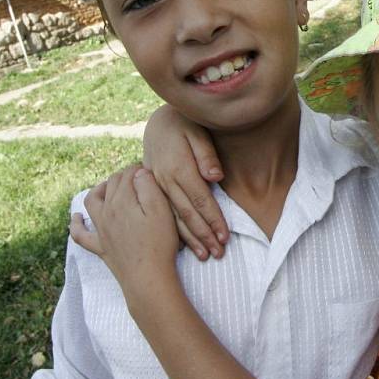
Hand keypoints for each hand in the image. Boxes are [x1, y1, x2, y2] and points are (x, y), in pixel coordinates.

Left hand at [70, 166, 179, 300]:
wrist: (148, 277)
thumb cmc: (159, 243)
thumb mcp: (161, 210)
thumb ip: (148, 186)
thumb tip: (138, 172)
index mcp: (122, 200)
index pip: (127, 174)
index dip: (139, 169)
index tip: (151, 171)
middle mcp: (106, 211)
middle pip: (111, 184)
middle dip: (124, 176)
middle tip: (139, 177)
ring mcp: (100, 230)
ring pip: (92, 200)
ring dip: (100, 189)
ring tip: (111, 185)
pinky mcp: (99, 247)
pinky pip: (80, 234)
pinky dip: (76, 224)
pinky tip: (77, 218)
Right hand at [143, 104, 228, 259]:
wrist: (158, 122)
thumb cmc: (184, 125)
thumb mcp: (197, 131)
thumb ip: (206, 154)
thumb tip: (216, 176)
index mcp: (178, 167)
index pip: (200, 199)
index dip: (213, 219)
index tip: (225, 236)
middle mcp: (165, 181)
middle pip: (187, 214)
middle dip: (203, 235)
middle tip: (218, 253)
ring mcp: (156, 187)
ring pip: (173, 218)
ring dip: (189, 239)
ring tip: (204, 255)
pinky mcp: (153, 191)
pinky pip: (163, 215)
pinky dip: (174, 232)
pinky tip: (183, 245)